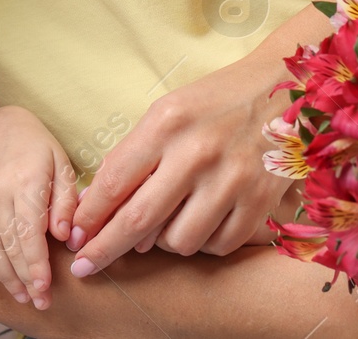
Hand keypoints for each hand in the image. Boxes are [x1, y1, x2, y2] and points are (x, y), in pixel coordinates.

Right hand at [0, 105, 78, 311]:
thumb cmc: (37, 147)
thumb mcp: (61, 164)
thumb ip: (66, 201)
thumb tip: (65, 236)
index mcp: (25, 181)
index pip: (29, 233)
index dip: (37, 265)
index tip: (45, 289)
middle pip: (10, 245)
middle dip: (25, 279)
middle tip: (38, 302)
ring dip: (3, 277)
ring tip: (20, 296)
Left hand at [66, 57, 291, 274]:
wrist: (285, 90)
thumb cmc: (215, 102)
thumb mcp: (168, 112)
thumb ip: (135, 156)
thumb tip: (98, 206)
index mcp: (168, 124)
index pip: (115, 182)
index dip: (89, 217)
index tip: (73, 237)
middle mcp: (198, 153)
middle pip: (138, 220)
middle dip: (105, 249)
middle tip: (85, 267)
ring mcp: (232, 180)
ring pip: (179, 241)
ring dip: (162, 242)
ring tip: (164, 224)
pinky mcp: (261, 201)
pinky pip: (218, 245)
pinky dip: (203, 242)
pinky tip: (201, 222)